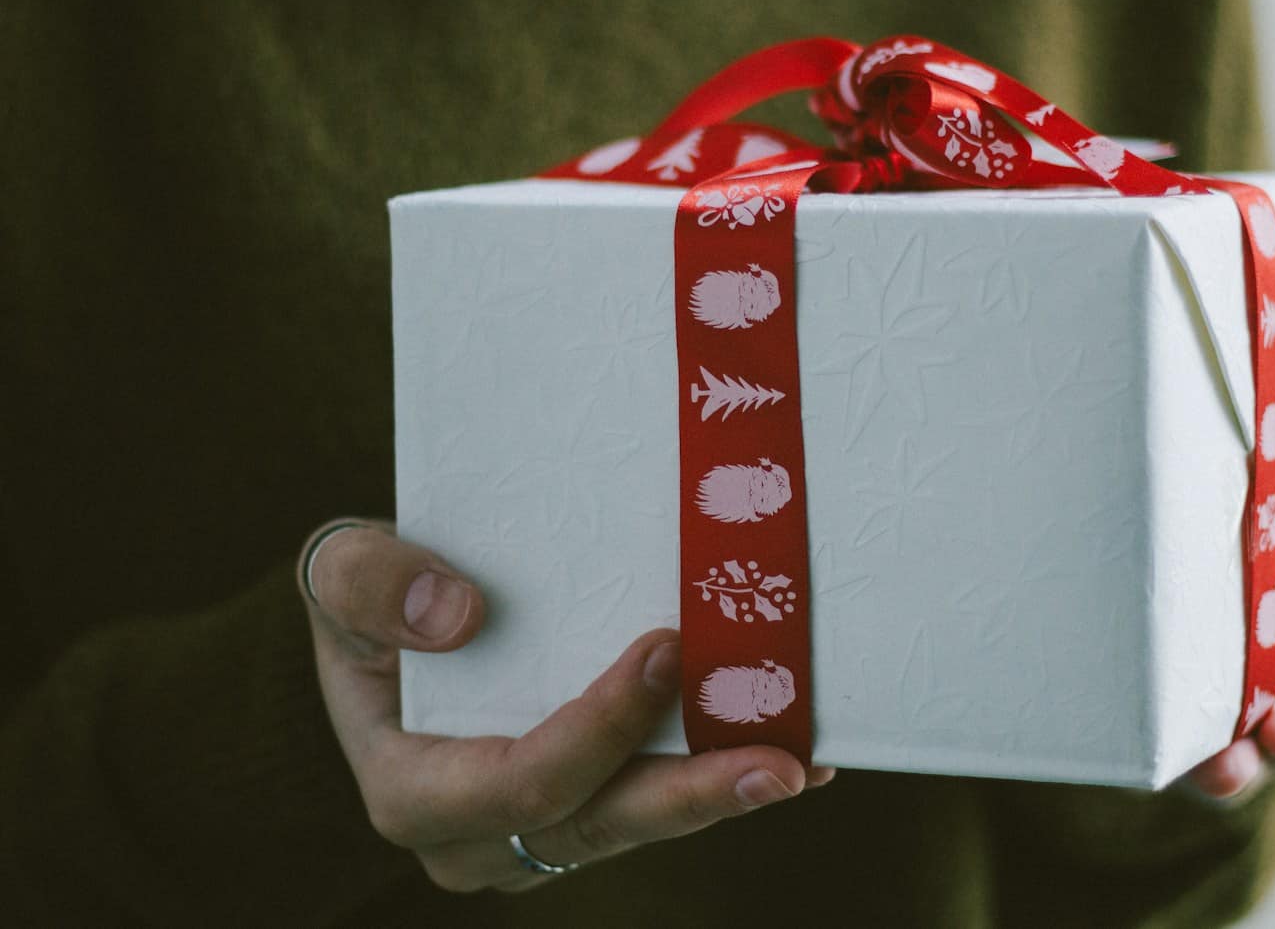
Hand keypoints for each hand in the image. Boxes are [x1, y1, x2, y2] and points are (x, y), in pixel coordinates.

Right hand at [297, 520, 833, 891]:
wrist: (390, 620)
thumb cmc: (367, 593)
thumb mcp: (341, 567)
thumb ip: (371, 584)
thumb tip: (457, 617)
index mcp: (414, 788)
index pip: (520, 780)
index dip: (599, 728)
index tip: (664, 650)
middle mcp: (479, 834)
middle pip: (598, 824)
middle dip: (694, 795)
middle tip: (781, 761)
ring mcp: (535, 834)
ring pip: (638, 824)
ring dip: (724, 795)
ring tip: (805, 764)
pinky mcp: (581, 813)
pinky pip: (653, 805)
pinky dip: (718, 778)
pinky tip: (793, 756)